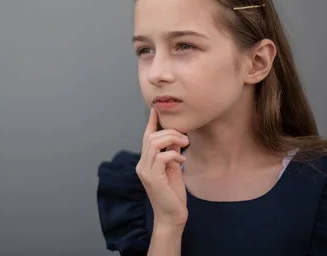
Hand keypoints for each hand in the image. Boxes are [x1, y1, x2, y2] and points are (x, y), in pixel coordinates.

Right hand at [135, 108, 188, 228]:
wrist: (172, 216)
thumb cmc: (173, 194)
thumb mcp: (173, 168)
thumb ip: (171, 154)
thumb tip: (175, 139)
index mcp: (146, 162)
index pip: (146, 138)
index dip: (151, 123)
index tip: (155, 110)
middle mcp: (142, 165)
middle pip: (150, 137)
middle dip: (169, 132)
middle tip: (184, 138)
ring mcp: (145, 171)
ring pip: (154, 143)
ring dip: (172, 140)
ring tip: (184, 145)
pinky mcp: (152, 177)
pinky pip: (162, 156)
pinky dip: (174, 154)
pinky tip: (182, 160)